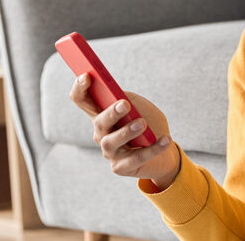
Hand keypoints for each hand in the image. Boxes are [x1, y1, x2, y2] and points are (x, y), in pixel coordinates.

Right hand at [69, 74, 180, 188]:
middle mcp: (101, 133)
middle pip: (99, 122)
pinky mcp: (121, 167)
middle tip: (124, 104)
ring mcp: (109, 152)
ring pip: (111, 142)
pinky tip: (165, 139)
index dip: (80, 88)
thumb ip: (129, 100)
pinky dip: (153, 148)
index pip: (81, 100)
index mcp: (101, 114)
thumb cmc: (149, 124)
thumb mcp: (141, 106)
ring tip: (142, 124)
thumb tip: (121, 99)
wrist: (165, 151)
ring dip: (127, 132)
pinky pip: (136, 158)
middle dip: (111, 113)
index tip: (86, 76)